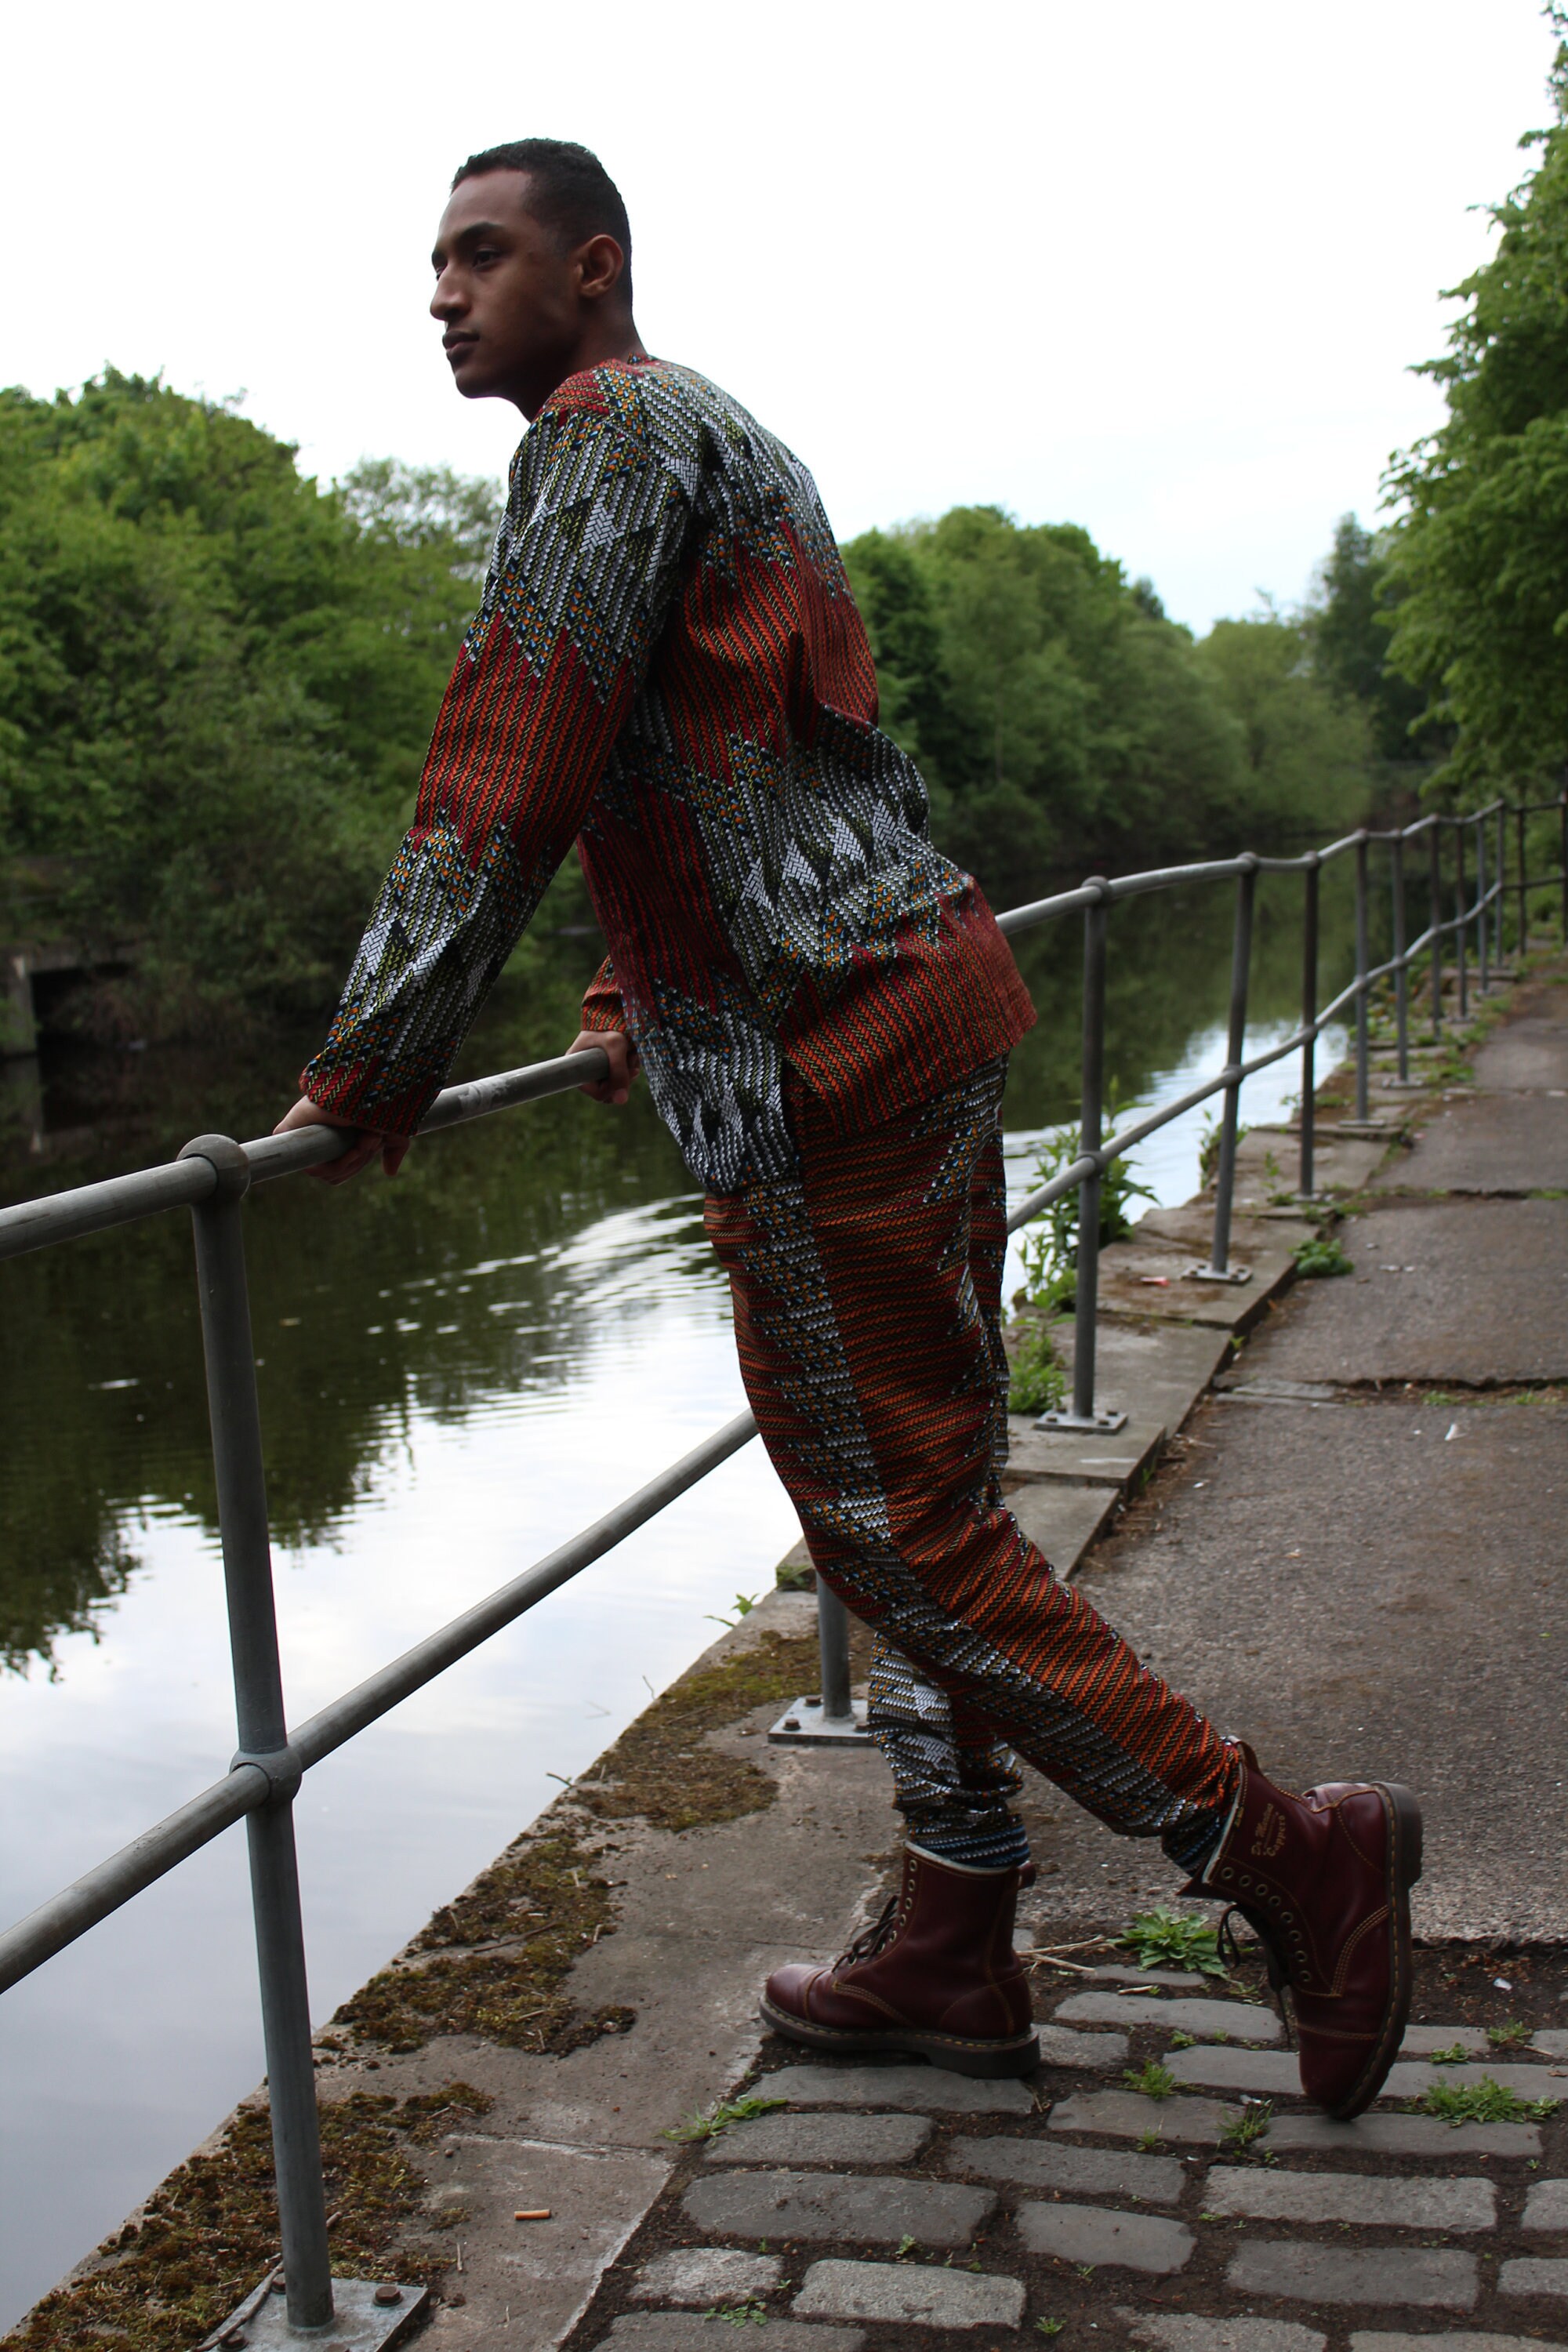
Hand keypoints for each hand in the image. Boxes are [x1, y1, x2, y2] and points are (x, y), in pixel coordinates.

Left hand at [272, 1094, 412, 1184]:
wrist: (364, 1085)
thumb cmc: (378, 1101)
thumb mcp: (393, 1130)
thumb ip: (394, 1150)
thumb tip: (389, 1173)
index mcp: (333, 1138)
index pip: (340, 1171)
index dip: (357, 1163)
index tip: (374, 1142)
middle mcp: (317, 1137)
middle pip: (334, 1175)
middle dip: (358, 1160)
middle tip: (371, 1138)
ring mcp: (303, 1134)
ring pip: (325, 1173)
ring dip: (351, 1161)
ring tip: (363, 1139)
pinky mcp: (287, 1130)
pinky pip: (309, 1165)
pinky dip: (332, 1164)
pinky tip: (348, 1148)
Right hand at [567, 1028, 637, 1105]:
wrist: (614, 1010)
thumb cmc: (610, 1026)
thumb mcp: (616, 1047)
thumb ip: (619, 1073)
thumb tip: (622, 1101)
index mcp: (577, 1067)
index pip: (598, 1093)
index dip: (614, 1088)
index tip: (624, 1074)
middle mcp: (584, 1070)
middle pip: (610, 1090)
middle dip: (623, 1079)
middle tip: (631, 1064)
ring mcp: (596, 1068)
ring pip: (617, 1084)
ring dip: (628, 1073)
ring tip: (632, 1056)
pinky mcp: (606, 1064)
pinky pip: (620, 1076)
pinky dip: (629, 1068)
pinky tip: (632, 1056)